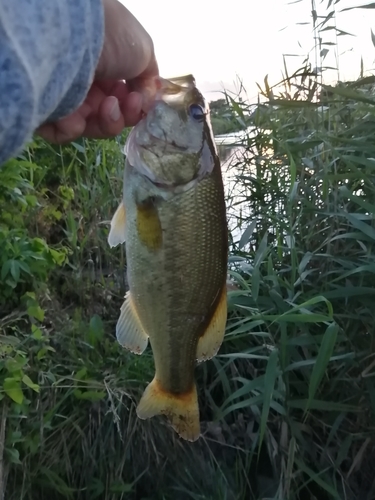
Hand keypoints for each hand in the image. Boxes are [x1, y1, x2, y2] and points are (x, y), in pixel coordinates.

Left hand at [37, 0, 157, 143]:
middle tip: (128, 104)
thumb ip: (149, 80)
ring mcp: (66, 96)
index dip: (134, 105)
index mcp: (107, 68)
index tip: (139, 99)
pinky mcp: (46, 109)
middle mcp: (86, 81)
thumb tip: (146, 101)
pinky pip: (62, 133)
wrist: (73, 35)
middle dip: (124, 116)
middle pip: (109, 117)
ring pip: (91, 128)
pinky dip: (74, 129)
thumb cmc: (112, 38)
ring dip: (107, 123)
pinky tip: (78, 116)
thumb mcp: (143, 52)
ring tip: (107, 106)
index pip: (122, 98)